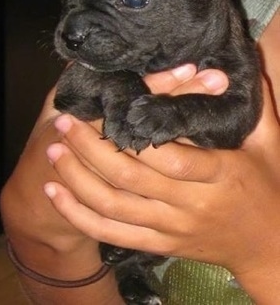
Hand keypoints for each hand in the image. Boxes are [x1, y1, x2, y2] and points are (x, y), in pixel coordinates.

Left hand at [45, 75, 279, 300]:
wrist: (268, 247)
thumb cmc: (268, 189)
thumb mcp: (270, 144)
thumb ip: (258, 105)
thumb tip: (239, 64)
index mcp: (218, 175)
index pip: (168, 154)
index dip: (130, 134)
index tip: (101, 109)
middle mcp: (190, 205)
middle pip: (130, 177)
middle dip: (90, 148)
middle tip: (64, 123)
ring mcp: (171, 229)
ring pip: (113, 207)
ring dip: (77, 178)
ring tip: (53, 151)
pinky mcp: (159, 244)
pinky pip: (111, 233)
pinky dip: (79, 215)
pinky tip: (56, 194)